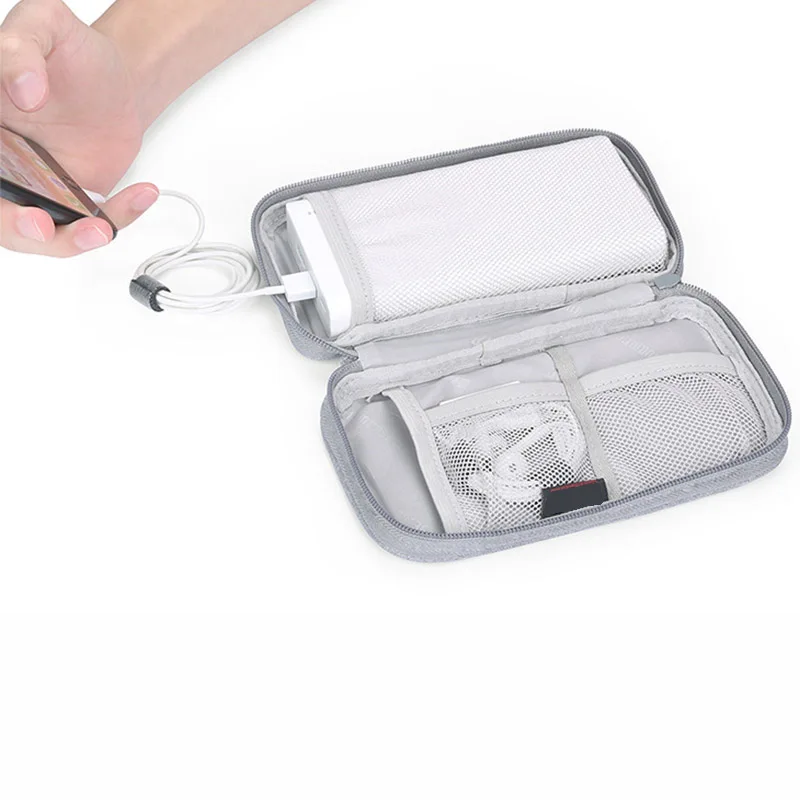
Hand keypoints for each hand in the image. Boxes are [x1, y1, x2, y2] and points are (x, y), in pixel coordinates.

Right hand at [1, 0, 157, 256]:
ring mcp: (36, 191)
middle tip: (41, 226)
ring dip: (70, 241)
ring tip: (102, 228)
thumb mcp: (45, 25)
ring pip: (41, 235)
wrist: (119, 81)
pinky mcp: (73, 205)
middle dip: (18, 228)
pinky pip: (89, 226)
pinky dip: (116, 220)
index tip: (16, 203)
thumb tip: (23, 88)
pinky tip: (141, 194)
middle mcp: (3, 165)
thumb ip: (20, 49)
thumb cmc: (75, 55)